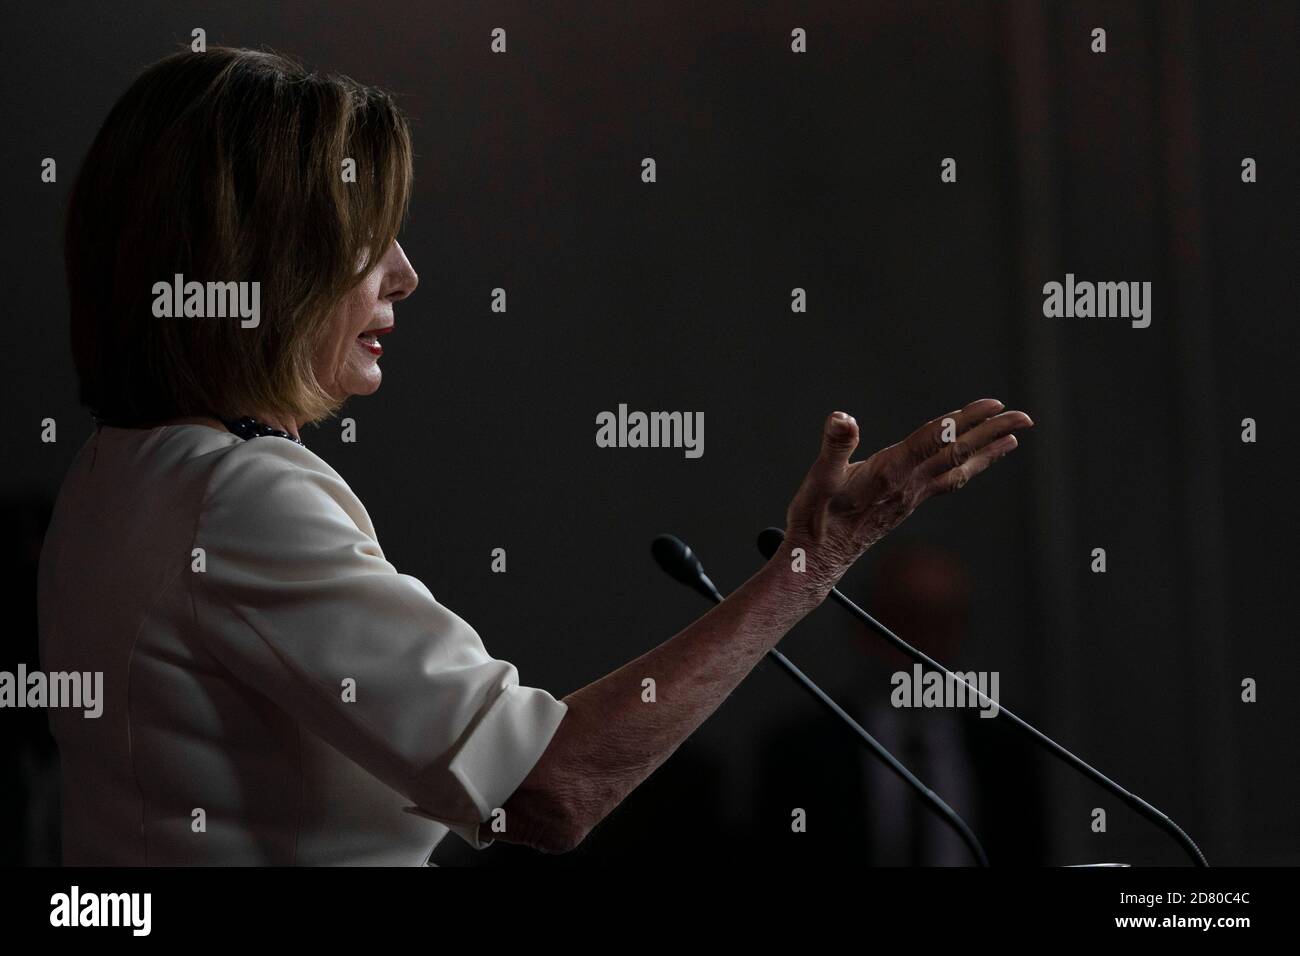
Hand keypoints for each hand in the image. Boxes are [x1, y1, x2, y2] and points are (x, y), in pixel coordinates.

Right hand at [782, 398, 1032, 589]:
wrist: (818, 559)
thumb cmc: (815, 518)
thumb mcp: (820, 478)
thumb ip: (835, 446)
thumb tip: (842, 418)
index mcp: (890, 472)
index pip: (935, 440)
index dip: (964, 420)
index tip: (993, 405)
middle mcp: (909, 485)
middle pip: (957, 453)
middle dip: (991, 432)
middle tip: (1024, 416)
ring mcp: (912, 496)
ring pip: (958, 469)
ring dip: (988, 450)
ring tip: (1013, 437)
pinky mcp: (908, 504)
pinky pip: (948, 481)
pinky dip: (969, 467)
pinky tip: (974, 462)